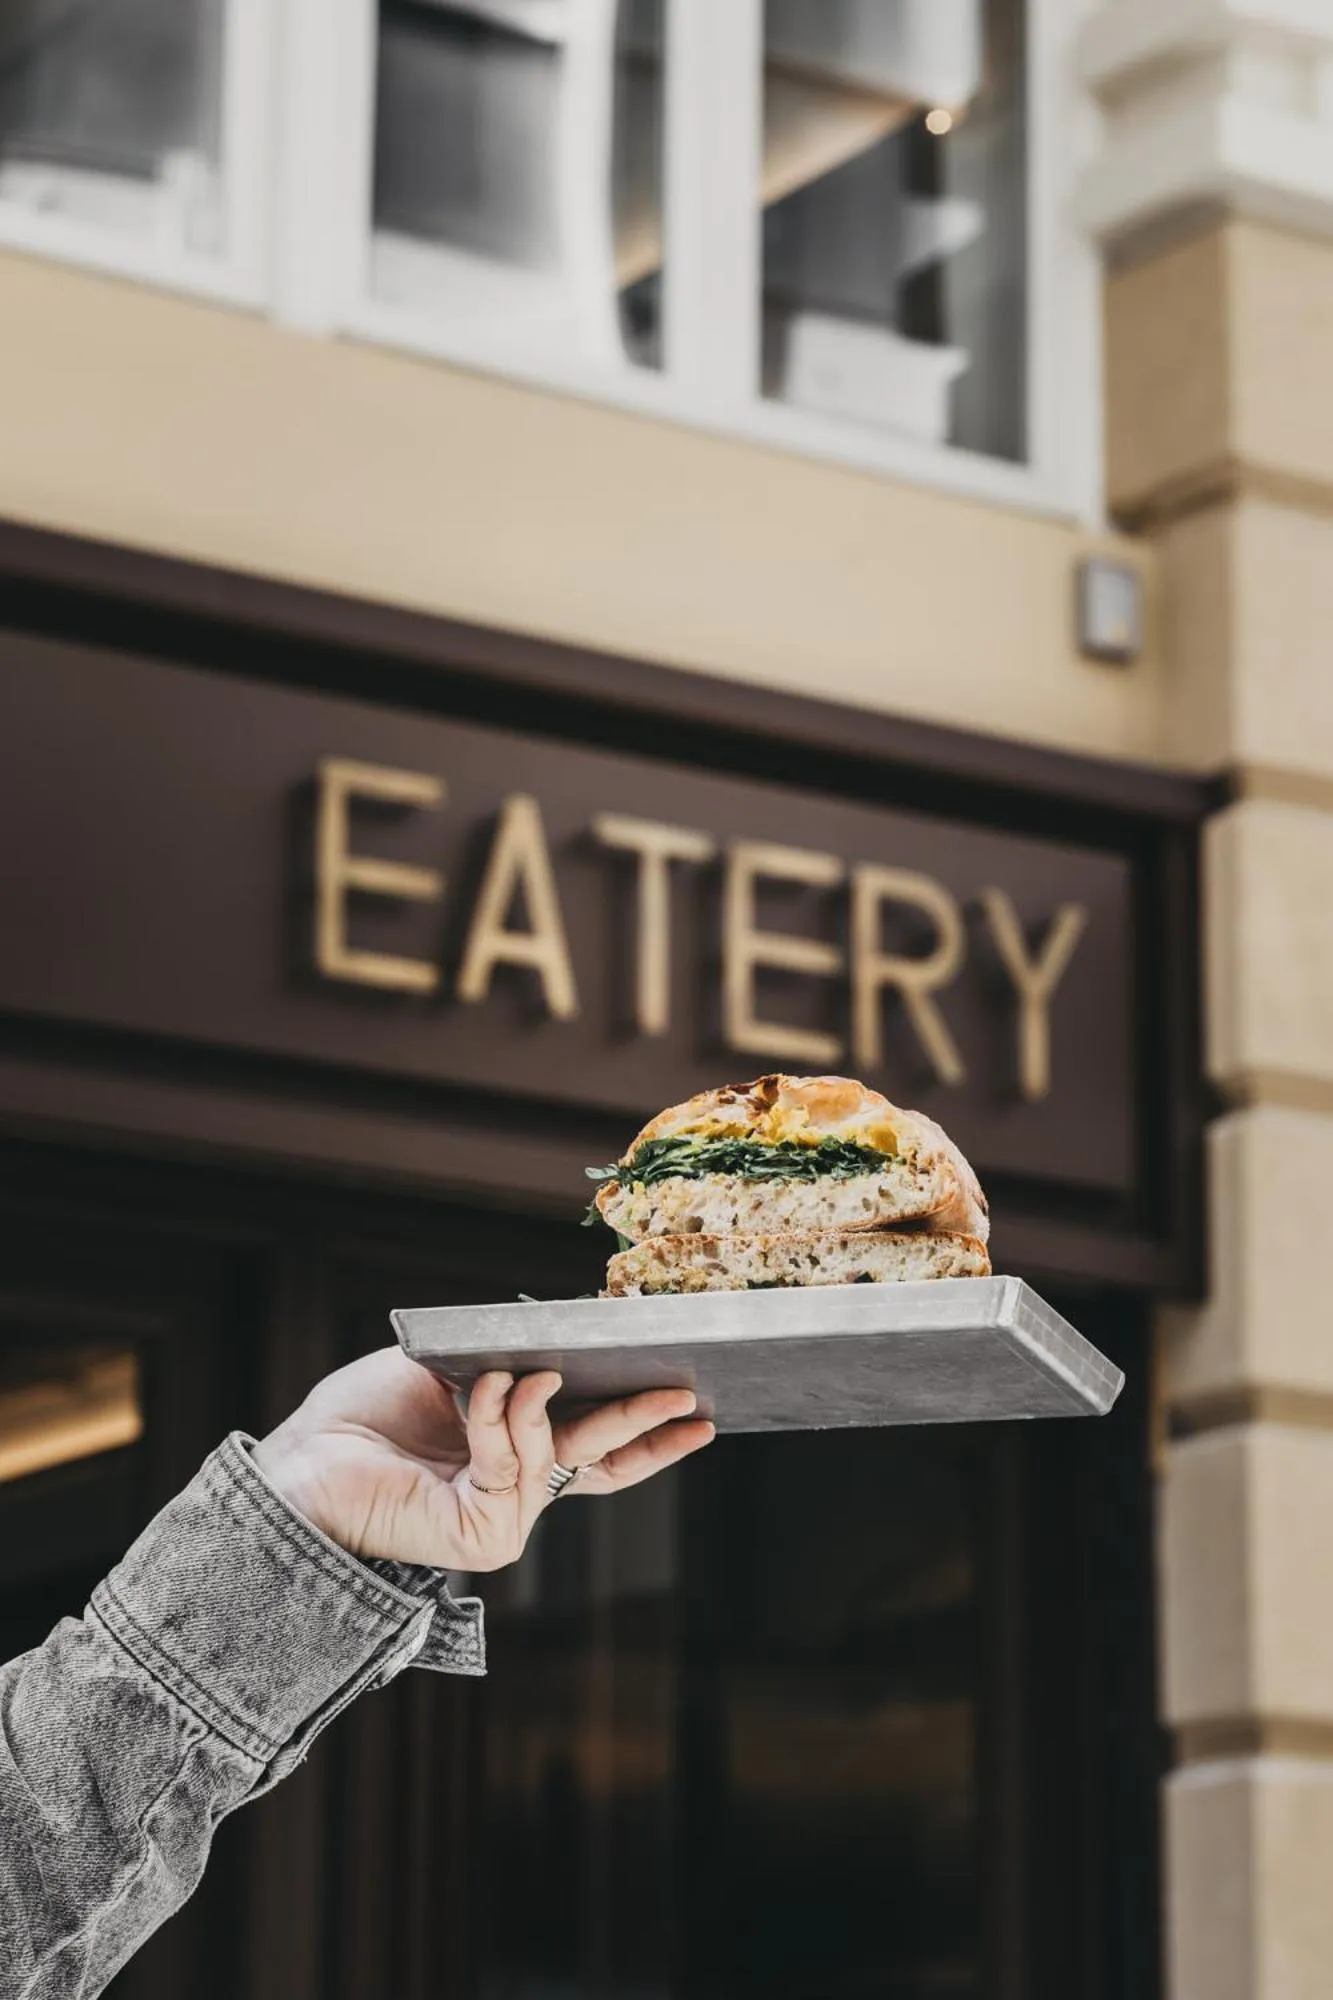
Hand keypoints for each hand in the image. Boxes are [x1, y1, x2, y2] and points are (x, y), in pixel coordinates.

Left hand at [252, 1346, 713, 1570]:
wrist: (301, 1464)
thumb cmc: (361, 1419)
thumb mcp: (445, 1369)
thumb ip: (503, 1365)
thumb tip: (553, 1356)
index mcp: (511, 1451)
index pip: (595, 1446)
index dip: (647, 1432)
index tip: (696, 1409)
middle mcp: (515, 1489)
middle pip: (601, 1458)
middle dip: (646, 1424)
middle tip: (689, 1394)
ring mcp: (503, 1515)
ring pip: (555, 1452)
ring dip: (538, 1404)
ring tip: (523, 1374)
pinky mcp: (483, 1533)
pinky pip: (511, 1465)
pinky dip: (498, 1420)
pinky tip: (485, 1389)